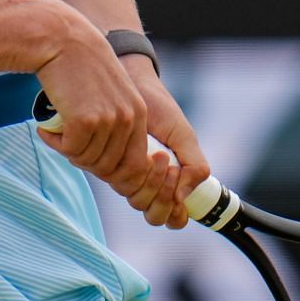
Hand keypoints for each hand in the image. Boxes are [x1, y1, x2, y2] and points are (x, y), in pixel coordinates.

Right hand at [34, 13, 153, 201]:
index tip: (89, 159)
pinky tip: (45, 129)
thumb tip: (107, 160)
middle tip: (66, 146)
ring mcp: (108, 120)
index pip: (135, 163)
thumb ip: (116, 120)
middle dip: (86, 162)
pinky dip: (54, 143)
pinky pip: (69, 150)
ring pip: (88, 160)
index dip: (111, 168)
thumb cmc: (79, 65)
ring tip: (55, 133)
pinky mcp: (85, 121)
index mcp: (139, 113)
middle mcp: (128, 118)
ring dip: (67, 151)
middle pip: (110, 166)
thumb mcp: (111, 92)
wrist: (61, 39)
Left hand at [118, 61, 209, 229]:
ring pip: (135, 199)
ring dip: (152, 182)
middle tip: (170, 165)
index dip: (175, 211)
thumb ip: (195, 167)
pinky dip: (134, 171)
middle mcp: (142, 183)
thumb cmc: (161, 110)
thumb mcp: (184, 137)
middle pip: (151, 213)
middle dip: (164, 194)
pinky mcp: (104, 161)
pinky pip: (116, 180)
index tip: (182, 185)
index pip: (170, 217)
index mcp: (164, 183)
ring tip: (160, 154)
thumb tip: (183, 198)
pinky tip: (146, 150)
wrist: (136, 83)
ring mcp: (123, 174)